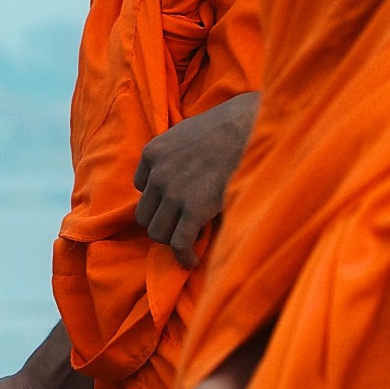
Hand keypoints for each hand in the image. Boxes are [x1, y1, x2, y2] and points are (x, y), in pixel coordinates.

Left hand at [133, 91, 259, 265]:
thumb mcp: (185, 132)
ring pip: (157, 232)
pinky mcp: (194, 209)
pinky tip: (191, 261)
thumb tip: (180, 172)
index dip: (158, 197)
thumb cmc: (226, 127)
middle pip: (145, 214)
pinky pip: (179, 243)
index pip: (141, 186)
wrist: (248, 129)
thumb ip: (174, 153)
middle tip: (181, 226)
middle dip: (161, 222)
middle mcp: (157, 174)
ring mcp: (174, 193)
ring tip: (188, 242)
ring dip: (172, 240)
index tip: (175, 202)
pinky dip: (183, 256)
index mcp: (152, 153)